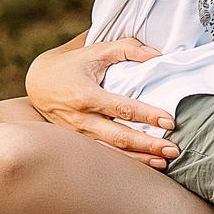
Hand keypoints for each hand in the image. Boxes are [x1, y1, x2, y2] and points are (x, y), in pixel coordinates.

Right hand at [25, 36, 179, 166]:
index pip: (122, 108)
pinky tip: (146, 164)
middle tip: (174, 149)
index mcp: (86, 95)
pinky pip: (104, 155)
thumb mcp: (96, 50)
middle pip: (119, 136)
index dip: (147, 115)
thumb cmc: (72, 64)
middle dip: (148, 145)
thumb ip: (126, 48)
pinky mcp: (78, 142)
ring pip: (112, 151)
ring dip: (139, 158)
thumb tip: (157, 54)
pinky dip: (126, 161)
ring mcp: (79, 134)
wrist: (39, 82)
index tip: (169, 121)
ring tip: (164, 161)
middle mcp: (81, 118)